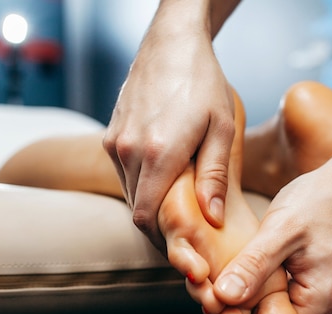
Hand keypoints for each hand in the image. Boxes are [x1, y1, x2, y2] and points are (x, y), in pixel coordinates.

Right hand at [103, 15, 234, 250]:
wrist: (170, 43)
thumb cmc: (203, 82)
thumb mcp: (221, 128)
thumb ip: (214, 176)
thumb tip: (212, 217)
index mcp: (157, 154)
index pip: (146, 218)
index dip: (162, 240)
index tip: (183, 251)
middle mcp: (127, 151)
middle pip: (136, 210)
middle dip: (158, 229)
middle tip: (185, 239)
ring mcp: (114, 142)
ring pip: (128, 192)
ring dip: (149, 206)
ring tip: (178, 212)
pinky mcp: (110, 134)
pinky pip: (123, 173)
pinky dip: (141, 185)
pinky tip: (164, 182)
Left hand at [212, 166, 331, 313]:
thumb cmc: (318, 202)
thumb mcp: (280, 231)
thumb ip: (253, 266)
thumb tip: (224, 298)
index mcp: (321, 300)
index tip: (217, 307)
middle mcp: (323, 306)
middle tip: (209, 292)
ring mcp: (316, 297)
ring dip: (244, 302)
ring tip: (218, 282)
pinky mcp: (307, 286)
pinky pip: (276, 298)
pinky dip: (255, 289)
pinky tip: (235, 274)